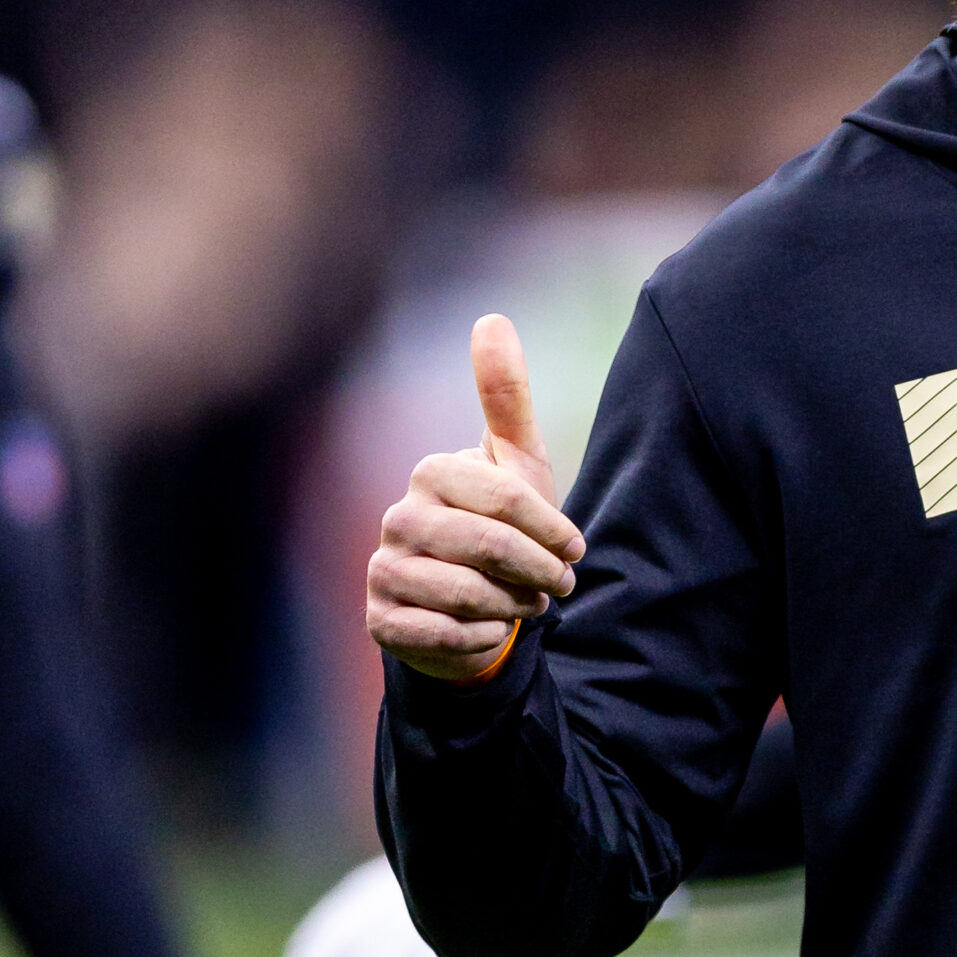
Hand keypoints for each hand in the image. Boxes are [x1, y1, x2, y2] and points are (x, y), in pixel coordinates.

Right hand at [366, 313, 585, 680]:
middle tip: (560, 585)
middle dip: (539, 572)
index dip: (552, 529)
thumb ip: (506, 397)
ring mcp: (382, 570)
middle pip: (490, 548)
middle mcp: (396, 517)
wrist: (476, 606)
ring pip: (467, 595)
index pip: (507, 499)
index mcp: (431, 472)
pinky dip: (483, 638)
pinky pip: (444, 635)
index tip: (576, 548)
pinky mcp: (380, 622)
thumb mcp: (518, 462)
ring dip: (513, 606)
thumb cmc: (504, 527)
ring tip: (527, 604)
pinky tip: (489, 629)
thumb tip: (490, 317)